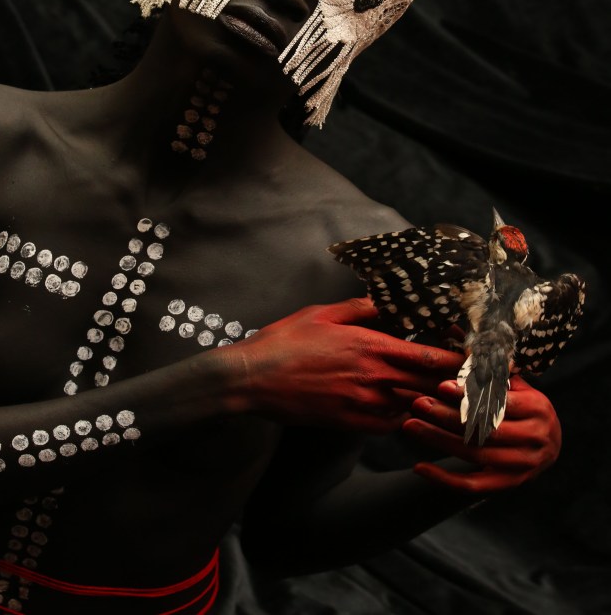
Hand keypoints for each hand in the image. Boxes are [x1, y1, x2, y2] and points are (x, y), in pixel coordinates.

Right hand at [228, 297, 461, 432]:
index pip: (431, 357)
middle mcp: (374, 378)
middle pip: (431, 386)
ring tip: (447, 396)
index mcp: (371, 347)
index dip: (458, 360)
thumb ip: (361, 308)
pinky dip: (404, 416)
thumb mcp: (323, 313)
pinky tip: (405, 407)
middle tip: (470, 380)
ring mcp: (363, 405)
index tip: (472, 357)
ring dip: (431, 402)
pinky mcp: (351, 424)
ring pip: (415, 407)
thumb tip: (386, 302)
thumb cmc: (285, 341)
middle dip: (454, 384)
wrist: (253, 380)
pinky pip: (391, 424)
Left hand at [403, 374, 560, 492]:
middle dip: (448, 417)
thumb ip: (486, 362)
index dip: (471, 395)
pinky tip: (419, 467)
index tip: (442, 385)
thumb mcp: (514, 381)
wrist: (548, 445)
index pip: (501, 402)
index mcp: (538, 408)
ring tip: (410, 425)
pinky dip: (444, 478)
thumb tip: (451, 330)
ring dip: (440, 441)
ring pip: (475, 456)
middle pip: (486, 431)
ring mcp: (522, 466)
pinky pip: (472, 486)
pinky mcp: (506, 485)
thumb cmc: (524, 404)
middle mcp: (535, 440)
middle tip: (417, 403)